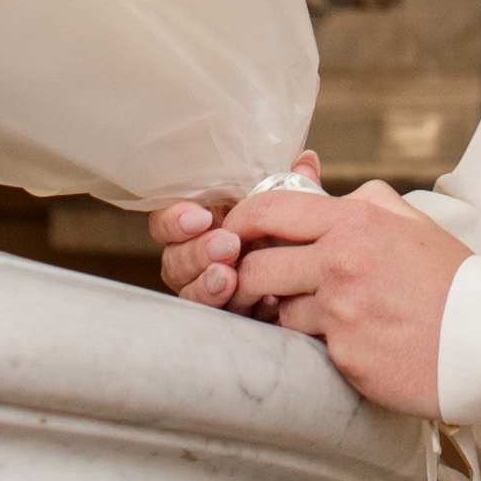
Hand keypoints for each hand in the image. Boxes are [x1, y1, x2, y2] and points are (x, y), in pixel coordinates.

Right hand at [150, 150, 319, 307]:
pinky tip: (261, 302)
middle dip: (197, 253)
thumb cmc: (290, 235)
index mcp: (203, 224)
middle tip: (227, 246)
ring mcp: (207, 290)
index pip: (168, 222)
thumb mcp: (292, 207)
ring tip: (229, 277)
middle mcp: (197, 257)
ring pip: (188, 292)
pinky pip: (218, 319)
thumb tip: (305, 162)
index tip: (201, 218)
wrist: (313, 279)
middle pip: (174, 259)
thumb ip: (292, 186)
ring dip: (206, 285)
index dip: (175, 220)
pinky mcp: (228, 316)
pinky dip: (236, 309)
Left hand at [223, 180, 465, 413]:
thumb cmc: (454, 283)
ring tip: (332, 317)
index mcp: (356, 221)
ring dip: (292, 316)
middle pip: (255, 268)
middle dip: (247, 280)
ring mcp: (340, 311)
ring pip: (280, 313)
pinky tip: (355, 342)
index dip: (240, 223)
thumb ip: (364, 202)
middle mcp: (341, 262)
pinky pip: (309, 349)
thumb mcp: (412, 223)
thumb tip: (321, 188)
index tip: (234, 236)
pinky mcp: (344, 356)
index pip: (270, 210)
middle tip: (258, 289)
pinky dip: (323, 345)